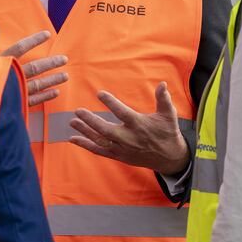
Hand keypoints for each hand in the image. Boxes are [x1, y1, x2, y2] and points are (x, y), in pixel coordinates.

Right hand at [0, 23, 68, 105]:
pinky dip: (45, 96)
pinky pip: (33, 100)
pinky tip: (55, 92)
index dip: (34, 40)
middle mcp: (10, 76)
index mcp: (1, 63)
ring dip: (52, 80)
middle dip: (51, 63)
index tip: (47, 34)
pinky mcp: (15, 106)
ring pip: (37, 85)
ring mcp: (14, 92)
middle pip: (34, 67)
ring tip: (65, 76)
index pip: (20, 47)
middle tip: (64, 59)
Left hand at [68, 81, 189, 175]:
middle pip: (106, 130)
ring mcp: (122, 148)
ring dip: (85, 132)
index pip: (122, 113)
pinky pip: (99, 151)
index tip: (100, 93)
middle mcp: (129, 138)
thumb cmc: (167, 132)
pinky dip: (86, 145)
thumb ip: (163, 99)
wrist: (169, 157)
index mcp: (139, 125)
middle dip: (91, 121)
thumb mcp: (168, 114)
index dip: (111, 103)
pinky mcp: (118, 155)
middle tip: (78, 110)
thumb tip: (162, 84)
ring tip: (72, 121)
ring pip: (100, 140)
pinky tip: (73, 138)